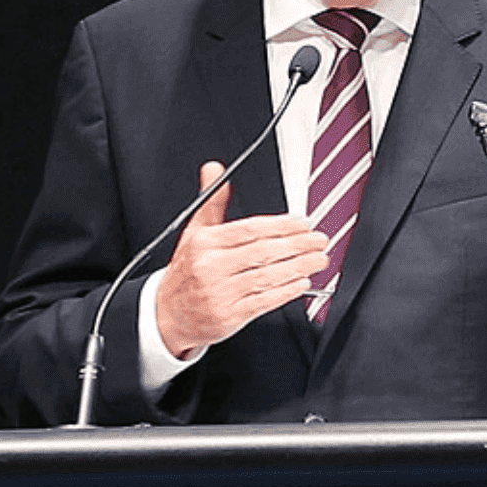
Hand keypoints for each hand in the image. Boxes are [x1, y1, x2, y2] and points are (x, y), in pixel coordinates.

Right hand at [153, 161, 328, 358]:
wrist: (167, 314)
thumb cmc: (186, 272)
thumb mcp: (193, 233)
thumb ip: (211, 202)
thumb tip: (214, 169)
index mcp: (205, 243)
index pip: (250, 229)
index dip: (281, 225)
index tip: (303, 224)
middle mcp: (211, 267)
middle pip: (263, 252)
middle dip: (298, 245)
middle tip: (319, 240)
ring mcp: (221, 293)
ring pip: (267, 277)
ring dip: (299, 267)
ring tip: (318, 259)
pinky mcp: (229, 317)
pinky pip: (264, 302)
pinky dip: (286, 292)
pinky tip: (301, 283)